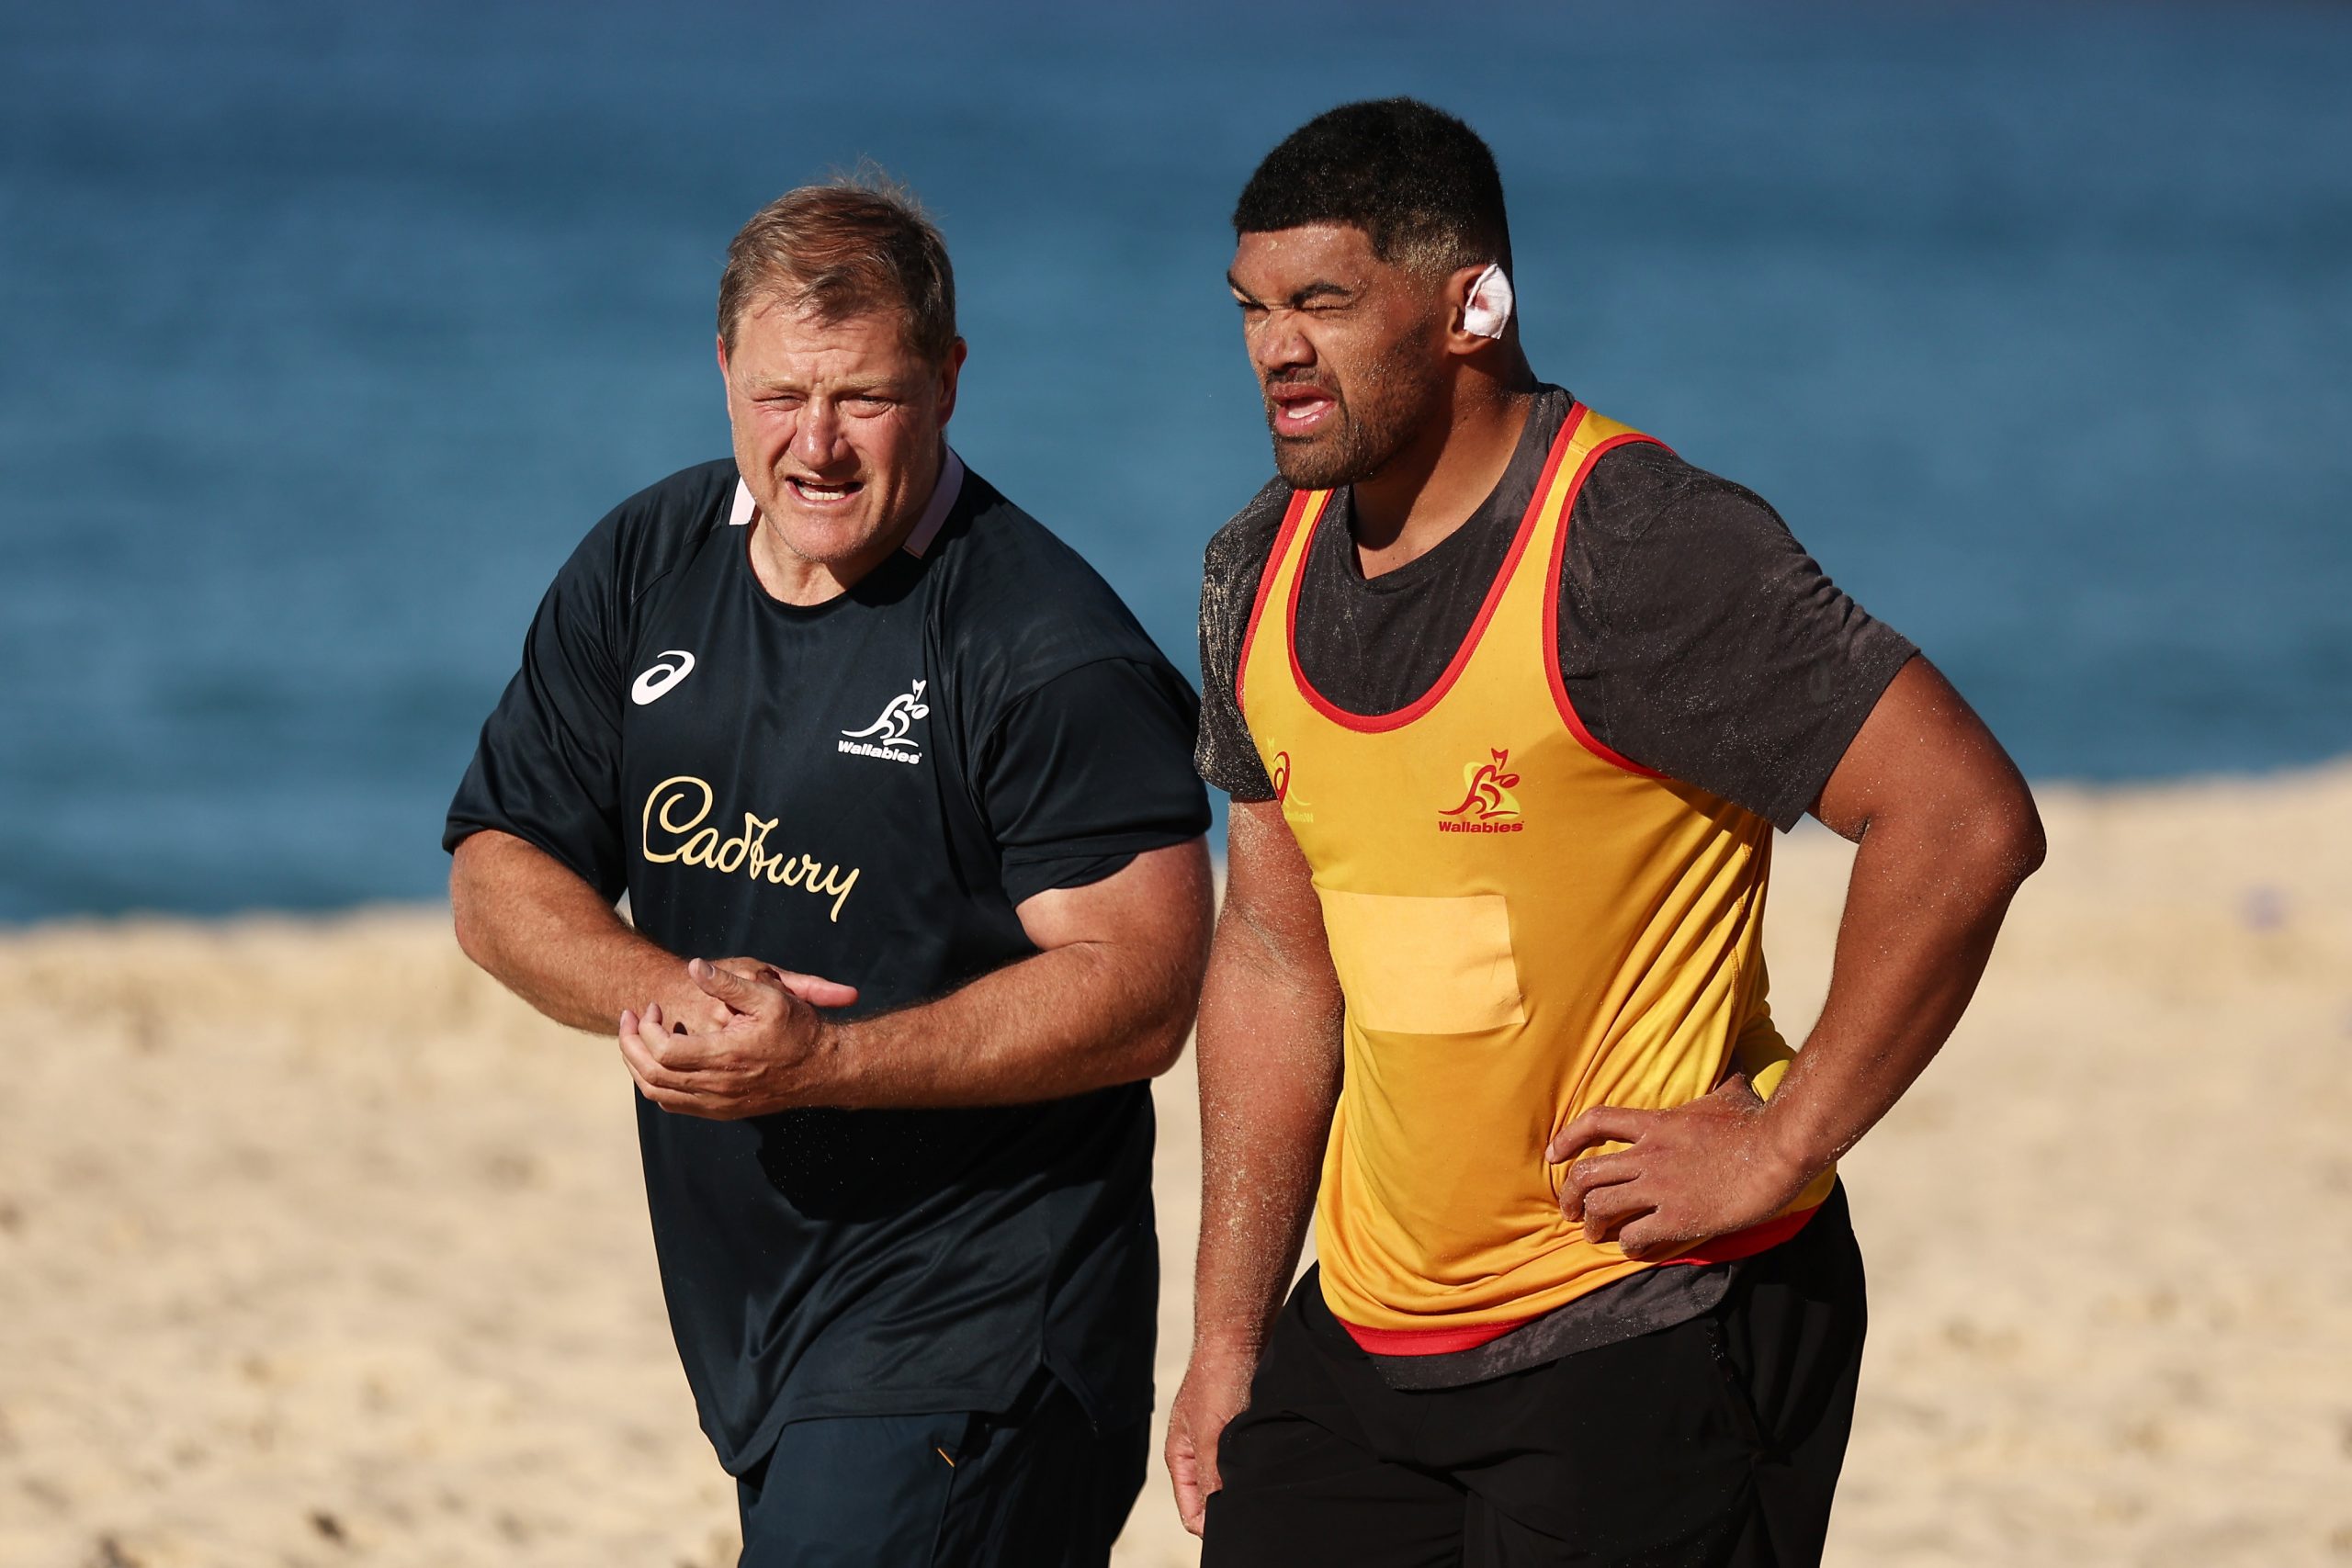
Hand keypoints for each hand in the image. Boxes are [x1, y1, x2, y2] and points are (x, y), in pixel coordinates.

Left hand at [617, 958, 858, 1119]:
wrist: (823, 1069)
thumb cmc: (798, 1029)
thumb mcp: (770, 995)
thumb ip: (729, 983)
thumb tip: (695, 967)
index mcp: (724, 1056)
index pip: (662, 1052)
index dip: (645, 1029)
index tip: (651, 1007)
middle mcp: (716, 1086)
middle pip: (651, 1075)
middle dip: (630, 1045)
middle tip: (629, 1019)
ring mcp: (717, 1103)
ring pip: (658, 1094)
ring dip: (638, 1067)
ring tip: (637, 1040)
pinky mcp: (721, 1111)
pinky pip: (674, 1104)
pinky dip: (656, 1084)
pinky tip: (660, 1062)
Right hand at [1165, 1343, 1256, 1536]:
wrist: (1240, 1336)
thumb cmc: (1217, 1380)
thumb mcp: (1211, 1434)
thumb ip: (1210, 1476)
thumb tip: (1215, 1519)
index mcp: (1180, 1458)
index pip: (1192, 1513)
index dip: (1212, 1527)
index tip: (1239, 1528)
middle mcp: (1199, 1454)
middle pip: (1213, 1501)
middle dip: (1231, 1508)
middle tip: (1257, 1508)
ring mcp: (1222, 1442)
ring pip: (1235, 1482)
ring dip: (1247, 1486)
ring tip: (1267, 1485)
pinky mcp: (1244, 1430)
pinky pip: (1251, 1462)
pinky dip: (1259, 1468)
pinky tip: (1274, 1466)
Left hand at [1546, 1075, 1811, 1260]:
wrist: (1780, 1150)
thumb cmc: (1758, 1121)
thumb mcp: (1729, 1094)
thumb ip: (1719, 1086)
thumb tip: (1735, 1072)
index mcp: (1656, 1123)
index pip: (1595, 1122)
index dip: (1567, 1138)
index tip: (1552, 1155)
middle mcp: (1649, 1154)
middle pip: (1586, 1173)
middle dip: (1569, 1195)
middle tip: (1568, 1210)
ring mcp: (1660, 1187)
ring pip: (1601, 1206)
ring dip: (1591, 1224)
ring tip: (1593, 1234)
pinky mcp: (1678, 1217)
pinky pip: (1635, 1235)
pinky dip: (1627, 1245)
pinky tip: (1632, 1248)